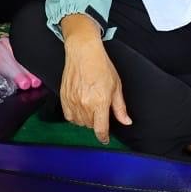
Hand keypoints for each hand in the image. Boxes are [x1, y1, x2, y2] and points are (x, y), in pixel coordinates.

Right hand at [59, 21, 130, 143]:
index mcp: (100, 102)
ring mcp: (73, 101)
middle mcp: (85, 104)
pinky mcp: (64, 98)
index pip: (100, 129)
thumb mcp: (116, 86)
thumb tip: (126, 121)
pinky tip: (80, 108)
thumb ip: (120, 107)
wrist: (83, 52)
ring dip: (86, 120)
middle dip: (97, 122)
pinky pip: (69, 116)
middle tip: (100, 111)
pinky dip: (75, 116)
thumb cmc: (101, 66)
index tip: (105, 139)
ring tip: (91, 108)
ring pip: (80, 122)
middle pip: (90, 126)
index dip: (104, 137)